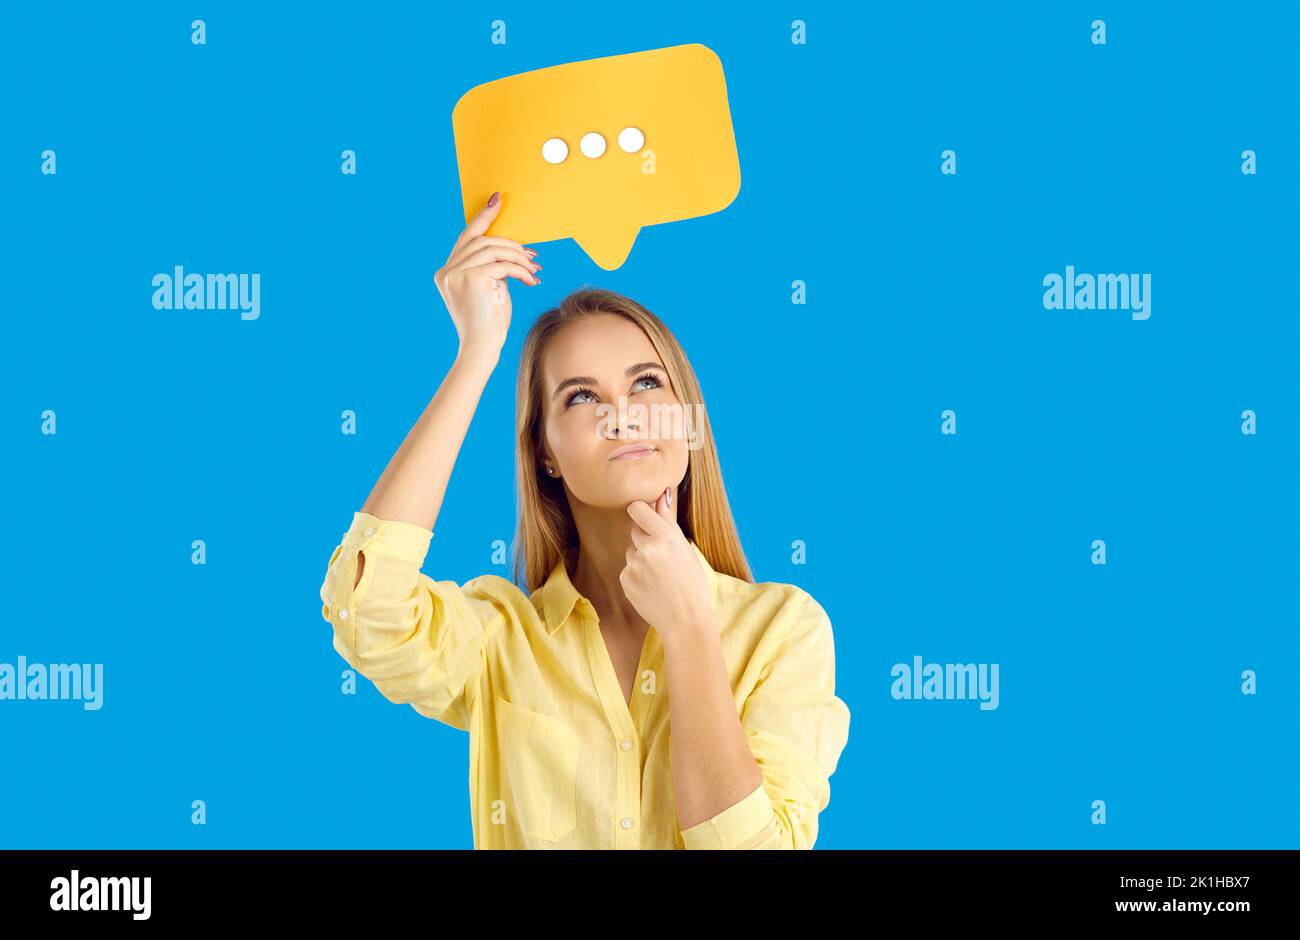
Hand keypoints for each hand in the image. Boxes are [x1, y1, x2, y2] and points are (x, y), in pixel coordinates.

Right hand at [433, 190, 541, 357]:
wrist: (482, 348)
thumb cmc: (488, 323)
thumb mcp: (489, 289)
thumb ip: (492, 267)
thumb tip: (512, 250)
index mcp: (446, 272)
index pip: (466, 238)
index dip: (483, 216)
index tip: (497, 200)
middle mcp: (447, 270)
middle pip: (481, 240)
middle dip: (510, 243)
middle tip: (532, 254)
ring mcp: (456, 274)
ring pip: (493, 249)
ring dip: (519, 258)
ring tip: (534, 271)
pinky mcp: (471, 279)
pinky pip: (502, 265)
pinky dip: (520, 270)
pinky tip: (531, 281)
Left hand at [621, 486, 713, 643]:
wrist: (686, 619)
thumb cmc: (692, 582)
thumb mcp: (685, 549)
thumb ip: (668, 521)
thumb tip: (661, 495)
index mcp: (665, 536)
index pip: (637, 510)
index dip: (639, 511)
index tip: (641, 514)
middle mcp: (646, 548)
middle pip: (635, 532)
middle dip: (645, 540)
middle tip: (663, 558)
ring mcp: (633, 565)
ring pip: (631, 552)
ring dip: (641, 559)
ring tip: (660, 577)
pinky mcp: (625, 580)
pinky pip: (628, 570)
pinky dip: (636, 576)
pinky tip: (652, 587)